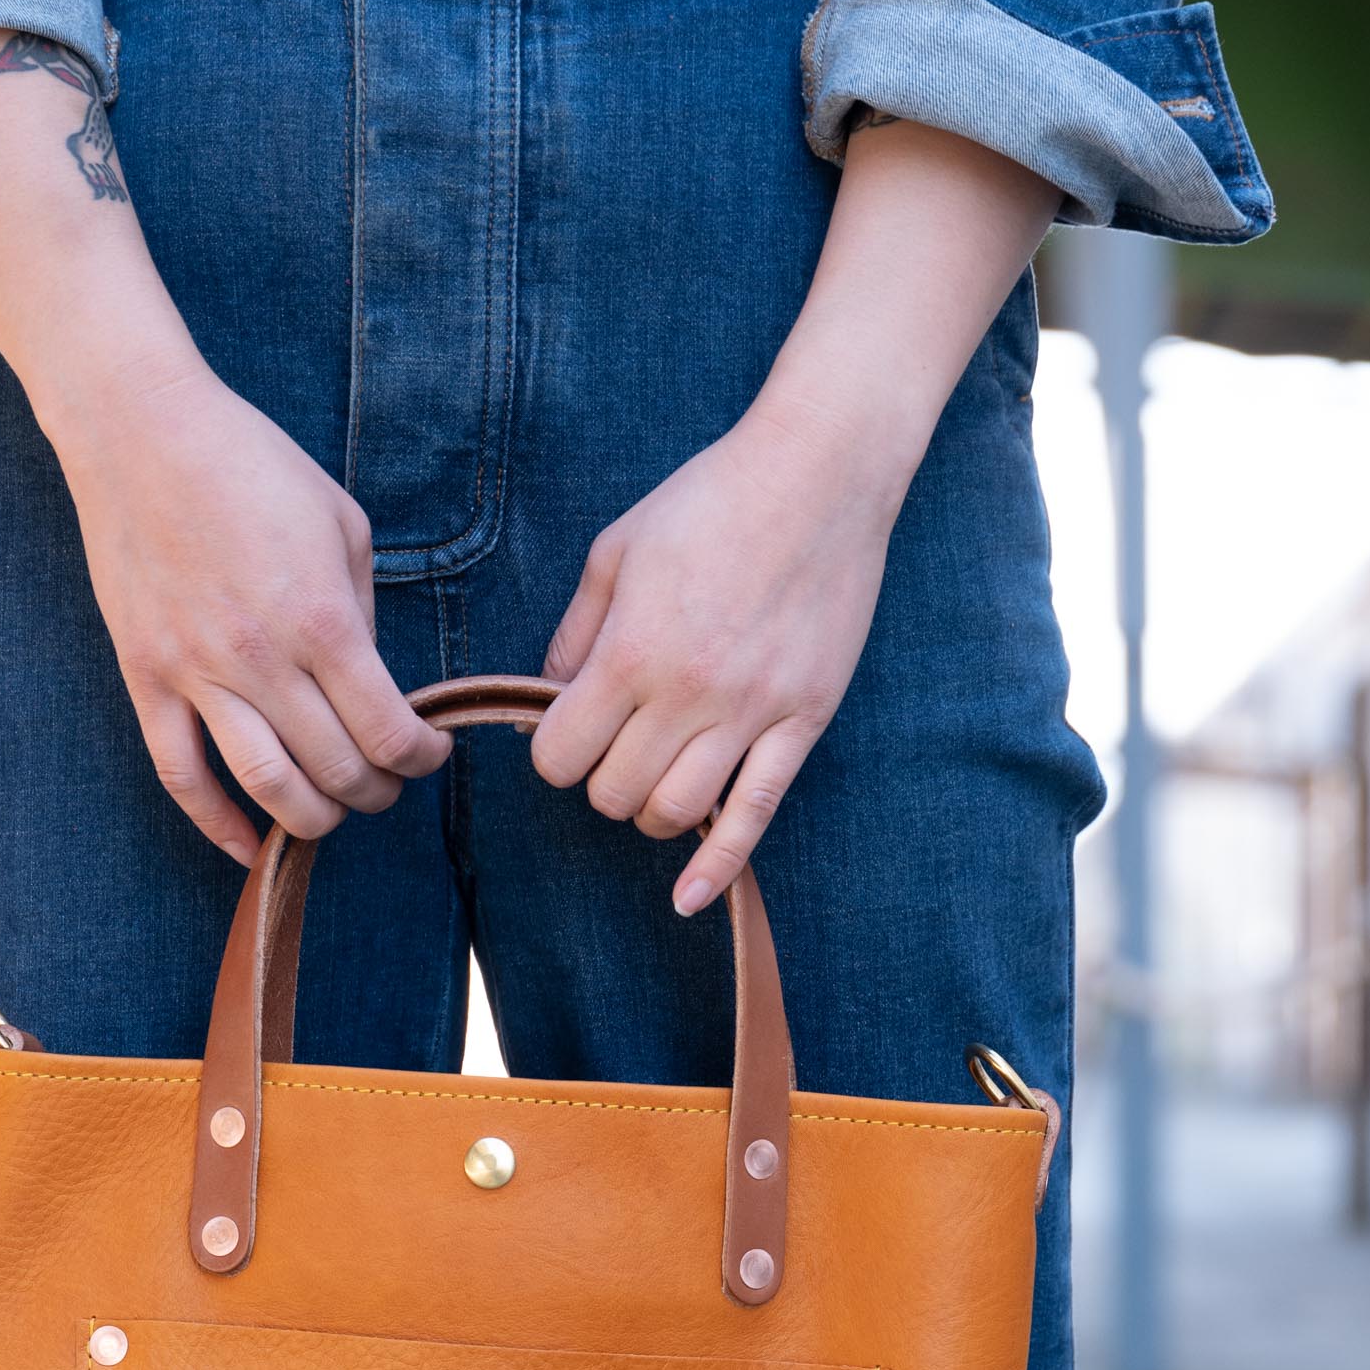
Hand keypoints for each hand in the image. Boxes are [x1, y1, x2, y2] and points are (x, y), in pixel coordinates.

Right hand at [60, 359, 449, 863]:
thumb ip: (363, 612)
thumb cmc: (249, 463)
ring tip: (330, 808)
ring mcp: (196, 673)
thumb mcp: (341, 522)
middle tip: (384, 782)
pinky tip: (249, 845)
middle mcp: (261, 658)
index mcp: (321, 617)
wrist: (140, 430)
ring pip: (267, 790)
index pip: (388, 731)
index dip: (420, 759)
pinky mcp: (146, 678)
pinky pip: (181, 777)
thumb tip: (371, 685)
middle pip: (337, 772)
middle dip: (376, 792)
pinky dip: (218, 825)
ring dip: (312, 821)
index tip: (428, 753)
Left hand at [533, 119, 1057, 912]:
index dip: (554, 751)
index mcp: (632, 650)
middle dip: (601, 779)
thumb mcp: (616, 550)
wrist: (821, 471)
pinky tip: (688, 898)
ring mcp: (750, 713)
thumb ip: (575, 633)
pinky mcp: (801, 721)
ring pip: (674, 816)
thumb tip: (549, 698)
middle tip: (616, 744)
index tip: (569, 728)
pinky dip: (717, 867)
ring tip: (657, 774)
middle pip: (613, 796)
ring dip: (652, 809)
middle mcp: (688, 693)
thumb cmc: (711, 499)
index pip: (560, 757)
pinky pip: (754, 816)